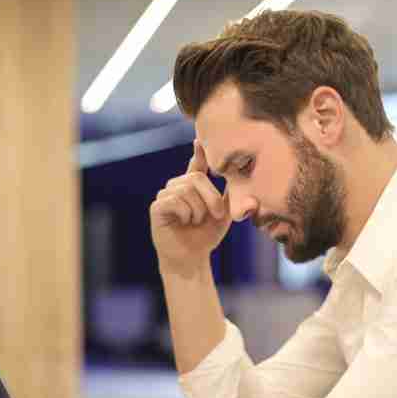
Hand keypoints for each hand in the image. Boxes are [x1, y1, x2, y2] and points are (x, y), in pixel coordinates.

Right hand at [150, 141, 230, 275]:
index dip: (199, 151)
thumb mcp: (224, 213)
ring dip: (198, 210)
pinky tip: (184, 222)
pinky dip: (185, 213)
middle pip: (196, 177)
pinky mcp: (157, 207)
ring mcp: (165, 195)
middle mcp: (177, 186)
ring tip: (195, 221)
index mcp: (193, 187)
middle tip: (216, 215)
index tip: (199, 139)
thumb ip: (229, 195)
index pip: (196, 164)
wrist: (192, 258)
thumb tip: (240, 176)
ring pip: (186, 190)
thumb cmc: (207, 236)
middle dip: (211, 198)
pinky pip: (174, 201)